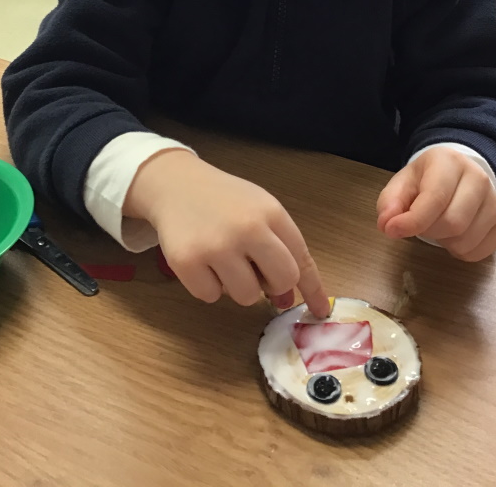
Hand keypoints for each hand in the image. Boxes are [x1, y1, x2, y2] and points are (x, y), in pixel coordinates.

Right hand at [125, 150, 329, 316]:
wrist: (176, 184)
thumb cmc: (225, 201)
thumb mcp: (259, 211)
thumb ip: (278, 248)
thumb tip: (286, 299)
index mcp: (270, 212)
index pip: (302, 259)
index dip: (312, 288)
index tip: (320, 310)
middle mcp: (247, 228)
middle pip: (282, 281)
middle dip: (273, 284)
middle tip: (255, 271)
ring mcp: (216, 246)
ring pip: (247, 296)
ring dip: (238, 286)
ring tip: (224, 260)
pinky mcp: (186, 262)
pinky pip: (211, 297)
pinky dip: (208, 285)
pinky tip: (201, 260)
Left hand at [376, 147, 495, 261]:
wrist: (459, 175)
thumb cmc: (427, 180)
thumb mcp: (403, 183)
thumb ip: (390, 202)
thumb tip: (387, 224)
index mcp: (449, 162)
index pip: (435, 197)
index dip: (412, 220)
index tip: (392, 230)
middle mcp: (479, 178)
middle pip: (453, 223)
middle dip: (428, 231)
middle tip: (420, 224)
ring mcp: (495, 201)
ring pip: (466, 240)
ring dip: (444, 242)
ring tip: (438, 226)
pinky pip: (480, 252)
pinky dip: (460, 252)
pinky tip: (453, 236)